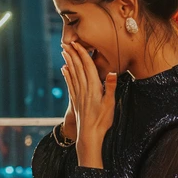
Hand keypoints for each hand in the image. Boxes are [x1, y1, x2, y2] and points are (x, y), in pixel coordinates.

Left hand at [61, 36, 115, 167]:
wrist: (89, 135)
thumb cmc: (102, 121)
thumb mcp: (110, 104)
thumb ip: (111, 87)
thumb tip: (113, 73)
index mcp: (94, 87)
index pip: (87, 67)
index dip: (82, 54)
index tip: (77, 43)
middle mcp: (84, 89)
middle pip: (78, 68)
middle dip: (73, 54)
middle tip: (67, 42)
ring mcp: (78, 94)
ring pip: (72, 74)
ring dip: (69, 62)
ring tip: (64, 52)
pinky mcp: (75, 100)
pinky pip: (70, 84)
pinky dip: (67, 75)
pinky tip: (64, 69)